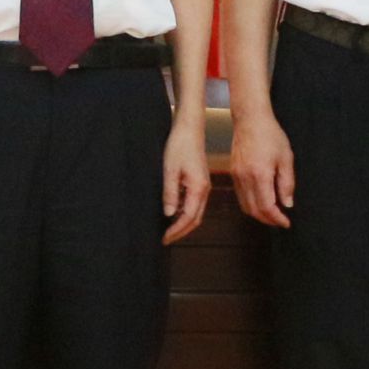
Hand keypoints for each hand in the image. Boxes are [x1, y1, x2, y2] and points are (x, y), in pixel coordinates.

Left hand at [159, 114, 211, 245]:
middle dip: (181, 231)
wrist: (189, 128)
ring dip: (183, 223)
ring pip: (196, 212)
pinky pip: (194, 203)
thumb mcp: (169, 170)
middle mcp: (204, 190)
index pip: (188, 217)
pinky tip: (173, 213)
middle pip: (195, 219)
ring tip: (168, 230)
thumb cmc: (179, 145)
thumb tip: (168, 213)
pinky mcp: (199, 182)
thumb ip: (170, 193)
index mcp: (198, 188)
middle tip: (166, 239)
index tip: (165, 238)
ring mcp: (203, 186)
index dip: (176, 230)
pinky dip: (184, 212)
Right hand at [229, 104, 297, 227]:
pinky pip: (240, 196)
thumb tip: (287, 203)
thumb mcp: (286, 158)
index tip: (286, 222)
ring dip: (258, 214)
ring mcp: (236, 176)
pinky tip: (261, 201)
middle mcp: (245, 178)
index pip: (267, 207)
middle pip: (254, 211)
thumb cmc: (270, 135)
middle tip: (280, 221)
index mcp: (260, 174)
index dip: (277, 219)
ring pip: (245, 206)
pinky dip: (250, 204)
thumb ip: (287, 183)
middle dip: (268, 220)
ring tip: (272, 214)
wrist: (250, 120)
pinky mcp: (233, 173)